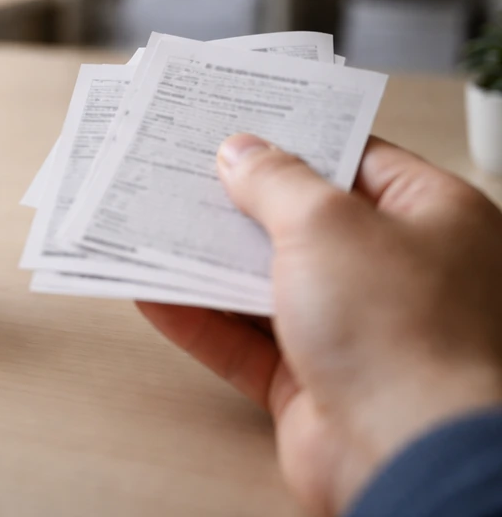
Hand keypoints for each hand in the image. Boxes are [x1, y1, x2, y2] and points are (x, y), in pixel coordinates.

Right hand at [138, 134, 501, 515]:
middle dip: (238, 204)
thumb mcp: (327, 224)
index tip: (238, 126)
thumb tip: (241, 153)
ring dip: (208, 262)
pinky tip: (155, 294)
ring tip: (152, 226)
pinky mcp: (313, 383)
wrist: (409, 458)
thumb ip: (277, 181)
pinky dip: (200, 319)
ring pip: (266, 284)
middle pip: (301, 223)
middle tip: (182, 174)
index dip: (293, 140)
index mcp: (432, 219)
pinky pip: (245, 341)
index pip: (354, 160)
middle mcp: (398, 274)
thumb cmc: (404, 334)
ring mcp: (355, 332)